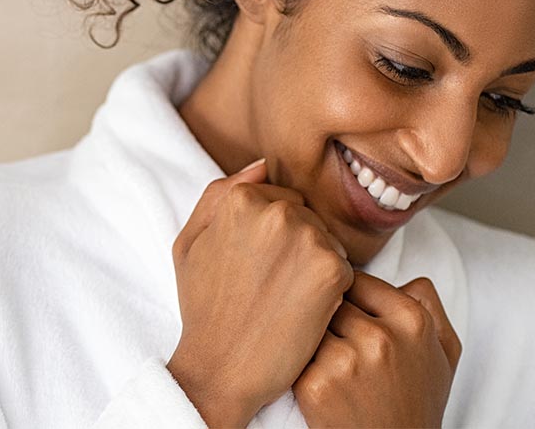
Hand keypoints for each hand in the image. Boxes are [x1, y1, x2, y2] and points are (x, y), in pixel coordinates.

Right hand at [167, 158, 354, 426]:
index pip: (283, 200)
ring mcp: (306, 237)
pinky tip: (305, 312)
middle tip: (272, 288)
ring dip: (316, 267)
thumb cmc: (204, 308)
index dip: (275, 238)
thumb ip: (219, 194)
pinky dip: (332, 291)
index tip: (259, 268)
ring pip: (328, 241)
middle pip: (309, 217)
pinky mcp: (330, 269)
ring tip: (287, 301)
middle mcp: (275, 210)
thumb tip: (261, 166)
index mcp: (240, 198)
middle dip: (299, 247)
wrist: (220, 369)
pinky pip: (345, 268)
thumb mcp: (189, 242)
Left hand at [292, 270, 461, 428]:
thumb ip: (430, 305)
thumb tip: (405, 277)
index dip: (348, 299)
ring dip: (311, 337)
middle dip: (328, 316)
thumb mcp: (445, 353)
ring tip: (325, 359)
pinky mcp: (315, 386)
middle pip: (330, 300)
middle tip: (336, 340)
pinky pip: (295, 353)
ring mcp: (346, 361)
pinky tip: (314, 378)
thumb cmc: (417, 404)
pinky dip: (298, 363)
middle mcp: (381, 337)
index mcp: (413, 321)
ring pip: (310, 323)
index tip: (349, 318)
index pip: (358, 279)